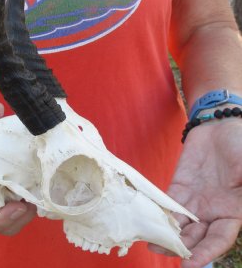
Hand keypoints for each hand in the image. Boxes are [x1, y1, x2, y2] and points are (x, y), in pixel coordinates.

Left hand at [149, 118, 241, 266]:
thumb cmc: (239, 146)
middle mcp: (212, 210)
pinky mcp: (180, 185)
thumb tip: (241, 204)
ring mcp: (194, 198)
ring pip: (179, 222)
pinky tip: (149, 219)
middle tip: (160, 253)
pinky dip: (160, 212)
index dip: (205, 253)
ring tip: (151, 243)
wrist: (218, 127)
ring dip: (166, 233)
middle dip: (180, 246)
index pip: (218, 239)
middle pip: (195, 235)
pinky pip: (169, 202)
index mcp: (233, 211)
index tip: (189, 265)